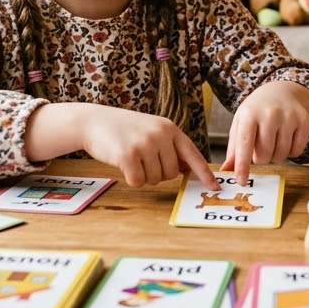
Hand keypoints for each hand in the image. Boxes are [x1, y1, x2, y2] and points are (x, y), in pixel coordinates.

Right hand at [71, 105, 218, 188]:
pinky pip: (138, 182)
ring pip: (155, 179)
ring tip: (131, 157)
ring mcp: (145, 144)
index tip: (215, 186)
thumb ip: (169, 147)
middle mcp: (160, 135)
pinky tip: (122, 163)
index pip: (193, 154)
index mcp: (169, 128)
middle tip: (142, 159)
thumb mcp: (151, 131)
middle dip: (158, 173)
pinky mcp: (128, 156)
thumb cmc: (124, 129)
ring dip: (143, 175)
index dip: (204, 172)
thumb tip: (187, 169)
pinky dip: (131, 178)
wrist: (93, 121)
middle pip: (171, 173)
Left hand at [221, 80, 308, 184]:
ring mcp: (289, 117)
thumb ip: (234, 149)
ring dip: (275, 156)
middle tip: (260, 146)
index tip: (241, 181)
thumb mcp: (240, 124)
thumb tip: (225, 171)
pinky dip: (290, 152)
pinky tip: (285, 139)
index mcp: (249, 114)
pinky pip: (297, 152)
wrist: (280, 92)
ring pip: (281, 156)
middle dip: (260, 158)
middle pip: (264, 155)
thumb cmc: (256, 112)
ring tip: (272, 141)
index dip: (242, 165)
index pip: (244, 144)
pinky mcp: (304, 121)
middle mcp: (270, 114)